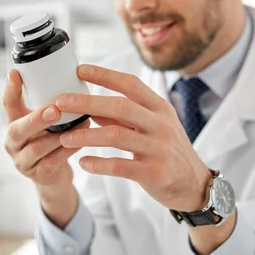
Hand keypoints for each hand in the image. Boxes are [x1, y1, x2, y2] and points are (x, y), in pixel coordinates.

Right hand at [2, 69, 89, 227]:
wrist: (53, 178)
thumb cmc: (50, 142)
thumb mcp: (44, 123)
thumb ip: (49, 105)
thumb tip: (71, 74)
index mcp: (14, 123)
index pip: (8, 104)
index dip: (10, 89)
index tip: (15, 73)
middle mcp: (13, 142)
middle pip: (18, 129)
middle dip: (36, 119)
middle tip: (54, 110)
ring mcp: (22, 161)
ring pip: (38, 148)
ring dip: (60, 135)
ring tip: (80, 123)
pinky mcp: (38, 176)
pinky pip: (52, 162)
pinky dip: (67, 151)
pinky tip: (80, 142)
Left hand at [55, 64, 210, 212]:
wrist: (193, 184)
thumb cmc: (167, 151)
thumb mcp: (151, 127)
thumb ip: (123, 117)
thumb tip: (89, 106)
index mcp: (160, 108)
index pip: (130, 84)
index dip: (104, 76)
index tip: (79, 70)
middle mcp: (161, 124)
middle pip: (120, 107)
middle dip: (87, 103)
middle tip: (61, 103)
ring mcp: (159, 149)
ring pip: (116, 136)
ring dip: (86, 136)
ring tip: (64, 138)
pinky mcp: (155, 173)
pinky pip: (120, 166)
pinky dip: (99, 164)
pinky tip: (83, 163)